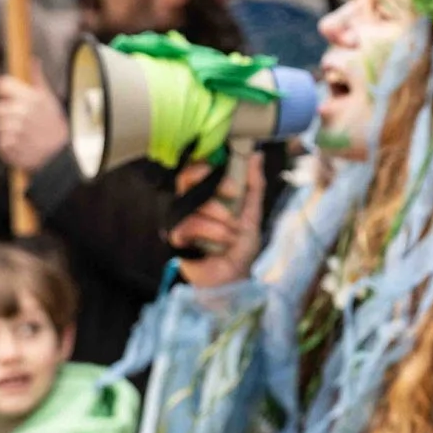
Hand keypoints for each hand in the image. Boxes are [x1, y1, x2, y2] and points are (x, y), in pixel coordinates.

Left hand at [0, 72, 69, 176]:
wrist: (59, 154)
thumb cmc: (52, 124)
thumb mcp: (48, 99)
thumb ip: (37, 79)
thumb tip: (32, 60)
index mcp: (30, 98)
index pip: (1, 84)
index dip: (5, 91)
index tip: (11, 98)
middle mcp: (21, 113)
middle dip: (6, 115)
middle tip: (22, 122)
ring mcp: (14, 131)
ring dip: (7, 130)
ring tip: (23, 134)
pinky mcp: (9, 146)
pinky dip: (7, 144)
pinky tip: (20, 144)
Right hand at [170, 153, 264, 287]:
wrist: (235, 277)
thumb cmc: (240, 247)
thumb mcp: (252, 213)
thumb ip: (254, 185)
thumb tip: (256, 155)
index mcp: (206, 194)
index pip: (196, 166)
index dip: (209, 163)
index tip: (230, 167)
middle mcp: (190, 203)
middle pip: (186, 177)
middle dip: (215, 183)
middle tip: (233, 194)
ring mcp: (180, 219)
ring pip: (194, 204)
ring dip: (221, 218)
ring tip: (233, 233)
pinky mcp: (175, 238)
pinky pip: (188, 225)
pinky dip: (212, 233)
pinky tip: (222, 243)